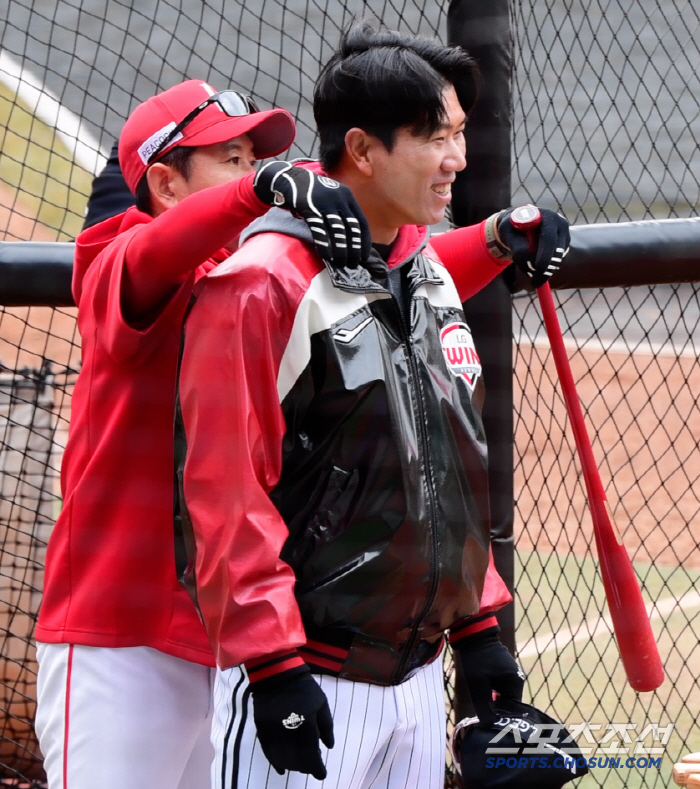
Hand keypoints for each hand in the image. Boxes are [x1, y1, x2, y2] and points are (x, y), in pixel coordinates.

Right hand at [251, 669, 333, 778]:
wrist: (278, 675)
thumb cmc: (304, 688)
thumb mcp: (322, 704)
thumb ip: (326, 726)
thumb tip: (329, 747)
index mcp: (305, 726)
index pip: (311, 756)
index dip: (317, 769)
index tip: (322, 773)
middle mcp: (288, 733)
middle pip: (297, 761)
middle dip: (306, 767)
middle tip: (313, 765)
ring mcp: (273, 733)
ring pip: (282, 760)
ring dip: (292, 766)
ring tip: (300, 765)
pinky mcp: (263, 731)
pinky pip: (268, 753)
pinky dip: (276, 763)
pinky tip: (281, 769)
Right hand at [253, 160, 370, 269]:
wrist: (290, 179)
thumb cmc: (313, 192)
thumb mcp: (332, 196)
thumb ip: (342, 211)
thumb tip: (351, 238)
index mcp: (347, 196)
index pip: (361, 222)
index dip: (364, 241)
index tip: (364, 256)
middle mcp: (339, 199)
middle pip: (352, 228)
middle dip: (354, 248)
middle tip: (353, 264)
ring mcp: (325, 203)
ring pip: (338, 230)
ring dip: (341, 249)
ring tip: (342, 263)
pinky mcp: (310, 208)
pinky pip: (320, 230)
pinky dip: (325, 245)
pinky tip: (327, 256)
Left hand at [456, 632, 525, 725]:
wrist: (472, 635)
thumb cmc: (476, 659)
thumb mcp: (478, 685)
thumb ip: (484, 706)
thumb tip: (489, 726)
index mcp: (515, 683)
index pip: (513, 709)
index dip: (502, 718)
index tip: (492, 725)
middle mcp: (516, 679)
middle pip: (508, 702)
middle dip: (497, 710)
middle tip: (485, 720)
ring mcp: (510, 673)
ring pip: (502, 695)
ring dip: (493, 701)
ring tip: (483, 709)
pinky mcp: (502, 669)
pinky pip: (499, 686)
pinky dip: (492, 692)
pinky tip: (482, 696)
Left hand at [497, 206, 569, 287]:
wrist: (518, 223)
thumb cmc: (511, 227)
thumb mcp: (508, 232)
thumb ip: (516, 244)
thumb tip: (526, 255)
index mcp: (546, 216)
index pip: (549, 238)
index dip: (544, 255)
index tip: (536, 269)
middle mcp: (559, 223)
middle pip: (558, 250)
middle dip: (546, 268)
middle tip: (535, 283)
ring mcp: (564, 234)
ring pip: (558, 258)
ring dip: (544, 270)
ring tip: (528, 270)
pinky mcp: (564, 244)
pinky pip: (558, 262)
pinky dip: (547, 268)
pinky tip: (535, 265)